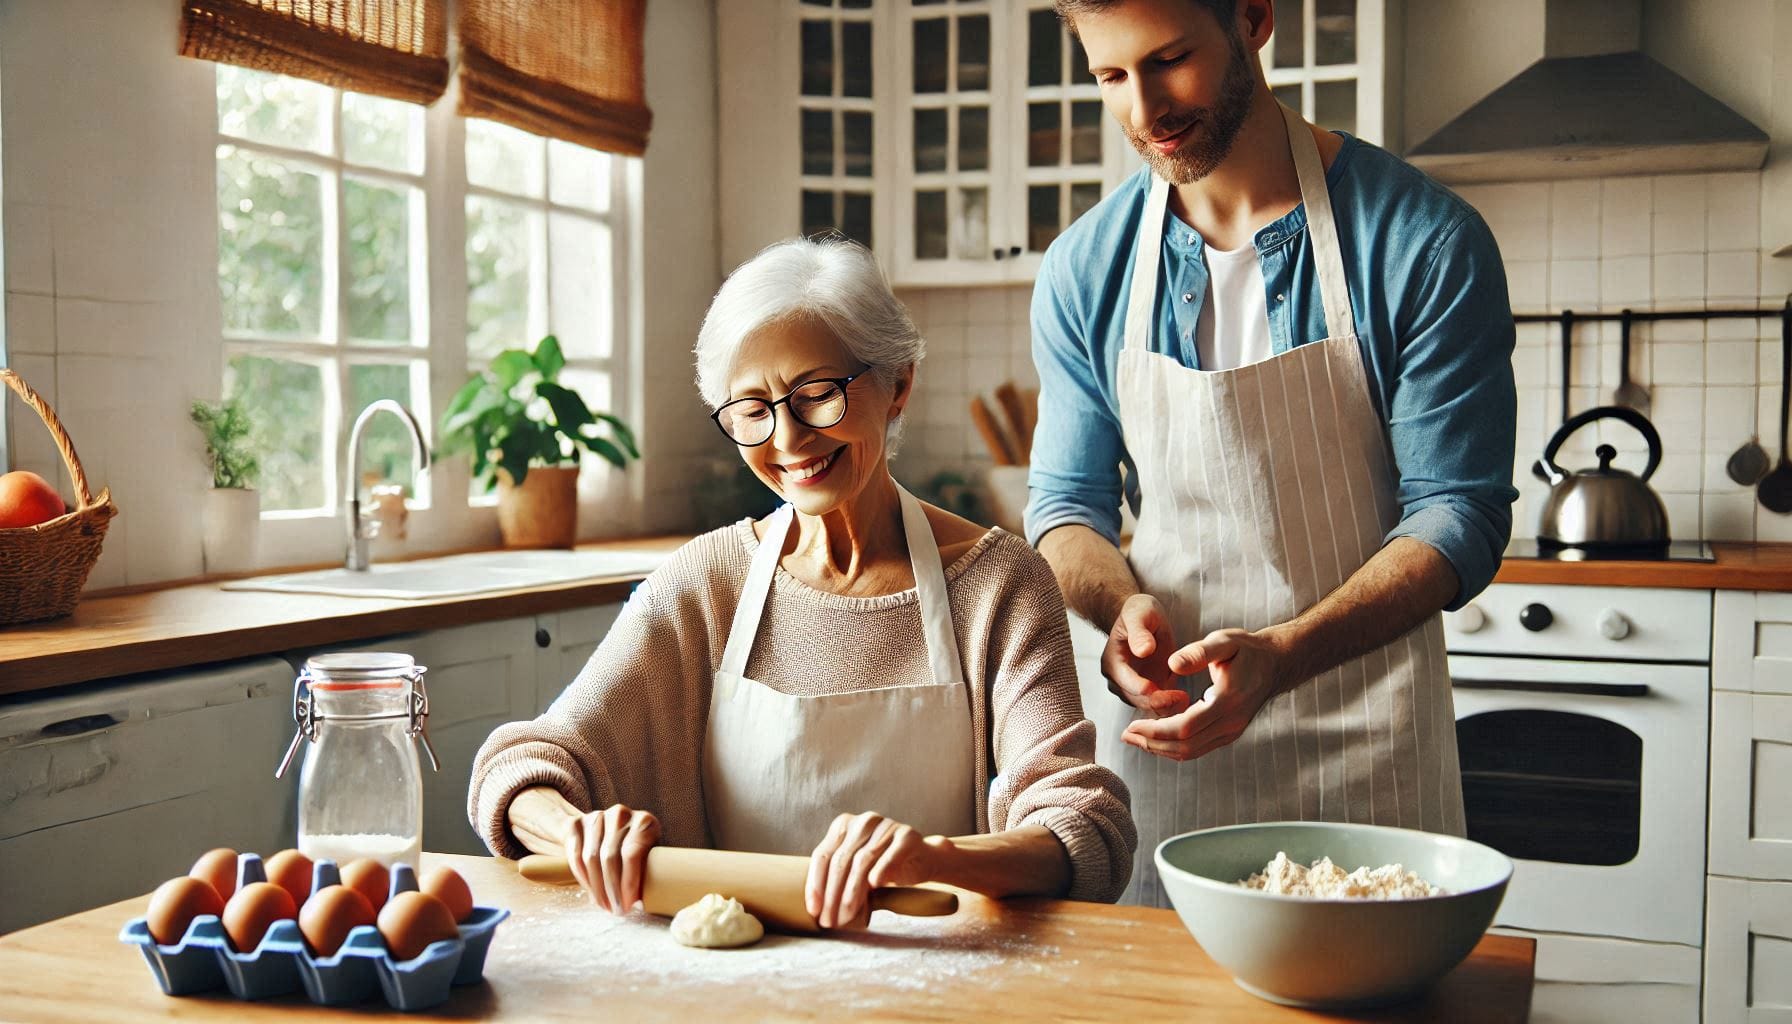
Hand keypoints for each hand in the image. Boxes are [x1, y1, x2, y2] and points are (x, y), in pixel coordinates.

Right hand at [562, 803, 660, 913]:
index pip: (632, 853)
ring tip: (603, 905)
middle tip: (615, 911)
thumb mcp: (647, 855)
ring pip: (591, 857)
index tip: (628, 904)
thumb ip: (646, 872)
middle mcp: (621, 814)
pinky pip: (575, 854)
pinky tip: (590, 892)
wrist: (606, 827)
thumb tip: (640, 903)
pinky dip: (582, 877)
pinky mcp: (576, 823)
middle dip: (612, 889)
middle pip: (610, 857)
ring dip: (597, 887)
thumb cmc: (635, 849)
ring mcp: (597, 816)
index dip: (628, 882)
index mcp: (644, 821)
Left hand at [805, 812, 953, 928]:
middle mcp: (862, 821)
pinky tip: (875, 887)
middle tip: (831, 921)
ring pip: (862, 860)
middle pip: (840, 860)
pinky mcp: (907, 835)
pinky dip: (881, 870)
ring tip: (848, 916)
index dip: (815, 885)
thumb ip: (837, 880)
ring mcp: (885, 825)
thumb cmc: (883, 867)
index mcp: (843, 825)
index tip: (814, 910)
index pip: (822, 856)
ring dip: (853, 893)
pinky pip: (891, 854)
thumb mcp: (856, 871)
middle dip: (833, 895)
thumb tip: (817, 910)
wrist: (922, 860)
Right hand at [1102, 594, 1188, 715]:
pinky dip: (1172, 707)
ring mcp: (1134, 690)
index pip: (1125, 681)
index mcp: (1112, 663)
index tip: (1158, 689)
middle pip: (1137, 699)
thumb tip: (1143, 650)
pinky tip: (1186, 702)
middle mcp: (1119, 681)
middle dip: (1158, 701)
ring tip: (1186, 700)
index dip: (1141, 688)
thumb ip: (1140, 632)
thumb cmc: (1140, 613)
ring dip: (1166, 707)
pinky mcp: (1150, 694)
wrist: (1146, 620)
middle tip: (1180, 699)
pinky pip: (1160, 706)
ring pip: (1148, 706)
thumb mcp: (1138, 614)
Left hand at [1122, 628, 1285, 760]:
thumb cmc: (1247, 650)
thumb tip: (1172, 664)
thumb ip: (1199, 652)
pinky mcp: (1229, 733)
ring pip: (1191, 752)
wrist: (1274, 664)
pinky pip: (1198, 748)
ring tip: (1135, 739)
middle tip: (1125, 735)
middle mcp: (1231, 722)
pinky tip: (1156, 738)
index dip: (1155, 730)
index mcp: (1227, 701)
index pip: (1185, 727)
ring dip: (1160, 749)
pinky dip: (1174, 747)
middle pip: (1185, 746)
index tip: (1132, 725)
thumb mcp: (1224, 641)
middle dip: (1152, 744)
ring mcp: (1232, 731)